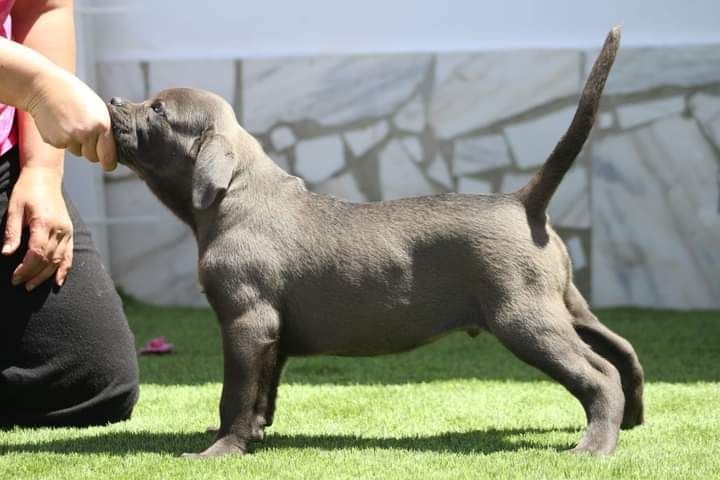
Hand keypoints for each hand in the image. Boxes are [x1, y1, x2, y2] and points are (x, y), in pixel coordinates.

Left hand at [1, 165, 72, 289]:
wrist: (45, 177)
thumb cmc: (27, 191)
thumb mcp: (14, 209)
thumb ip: (12, 232)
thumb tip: (6, 254)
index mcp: (45, 222)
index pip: (37, 253)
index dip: (26, 268)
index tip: (14, 277)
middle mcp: (59, 229)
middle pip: (48, 259)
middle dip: (33, 274)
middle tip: (19, 284)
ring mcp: (67, 231)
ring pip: (59, 259)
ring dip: (46, 275)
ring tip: (32, 285)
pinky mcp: (69, 232)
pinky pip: (69, 255)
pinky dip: (64, 269)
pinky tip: (58, 281)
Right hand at [24, 67, 116, 170]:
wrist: (45, 86)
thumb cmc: (74, 95)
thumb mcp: (98, 108)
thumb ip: (105, 128)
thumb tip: (112, 149)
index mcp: (102, 125)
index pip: (108, 156)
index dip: (109, 163)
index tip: (109, 166)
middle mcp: (87, 134)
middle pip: (92, 157)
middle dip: (90, 150)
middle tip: (84, 133)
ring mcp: (70, 138)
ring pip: (78, 152)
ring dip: (76, 144)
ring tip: (70, 123)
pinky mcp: (55, 140)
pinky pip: (64, 146)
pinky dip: (62, 139)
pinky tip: (59, 123)